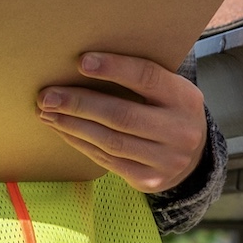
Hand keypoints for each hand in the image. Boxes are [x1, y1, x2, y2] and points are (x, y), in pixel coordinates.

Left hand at [37, 52, 207, 191]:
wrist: (194, 157)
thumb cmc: (169, 112)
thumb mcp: (168, 90)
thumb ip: (139, 78)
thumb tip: (84, 63)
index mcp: (184, 98)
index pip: (147, 77)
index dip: (114, 69)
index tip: (81, 62)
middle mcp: (180, 130)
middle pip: (122, 115)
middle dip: (79, 104)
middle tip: (47, 96)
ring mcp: (166, 160)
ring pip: (110, 141)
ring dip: (73, 126)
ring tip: (47, 113)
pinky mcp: (150, 180)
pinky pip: (107, 160)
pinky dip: (81, 143)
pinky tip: (63, 130)